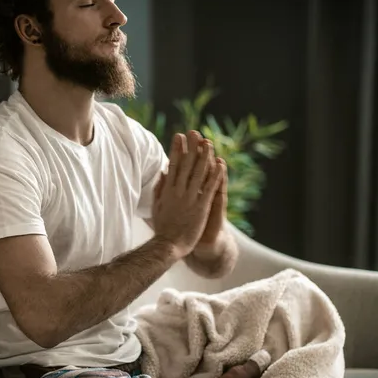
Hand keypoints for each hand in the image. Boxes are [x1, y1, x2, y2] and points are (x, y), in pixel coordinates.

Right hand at [151, 131, 223, 259]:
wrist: (168, 245)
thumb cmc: (163, 227)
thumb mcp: (157, 205)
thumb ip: (160, 188)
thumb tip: (163, 172)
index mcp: (167, 190)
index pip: (172, 165)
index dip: (176, 149)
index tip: (178, 136)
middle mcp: (178, 191)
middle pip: (186, 165)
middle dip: (190, 147)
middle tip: (194, 132)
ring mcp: (190, 199)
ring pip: (198, 173)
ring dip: (204, 157)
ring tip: (209, 143)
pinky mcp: (200, 207)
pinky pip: (209, 188)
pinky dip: (215, 176)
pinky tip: (220, 165)